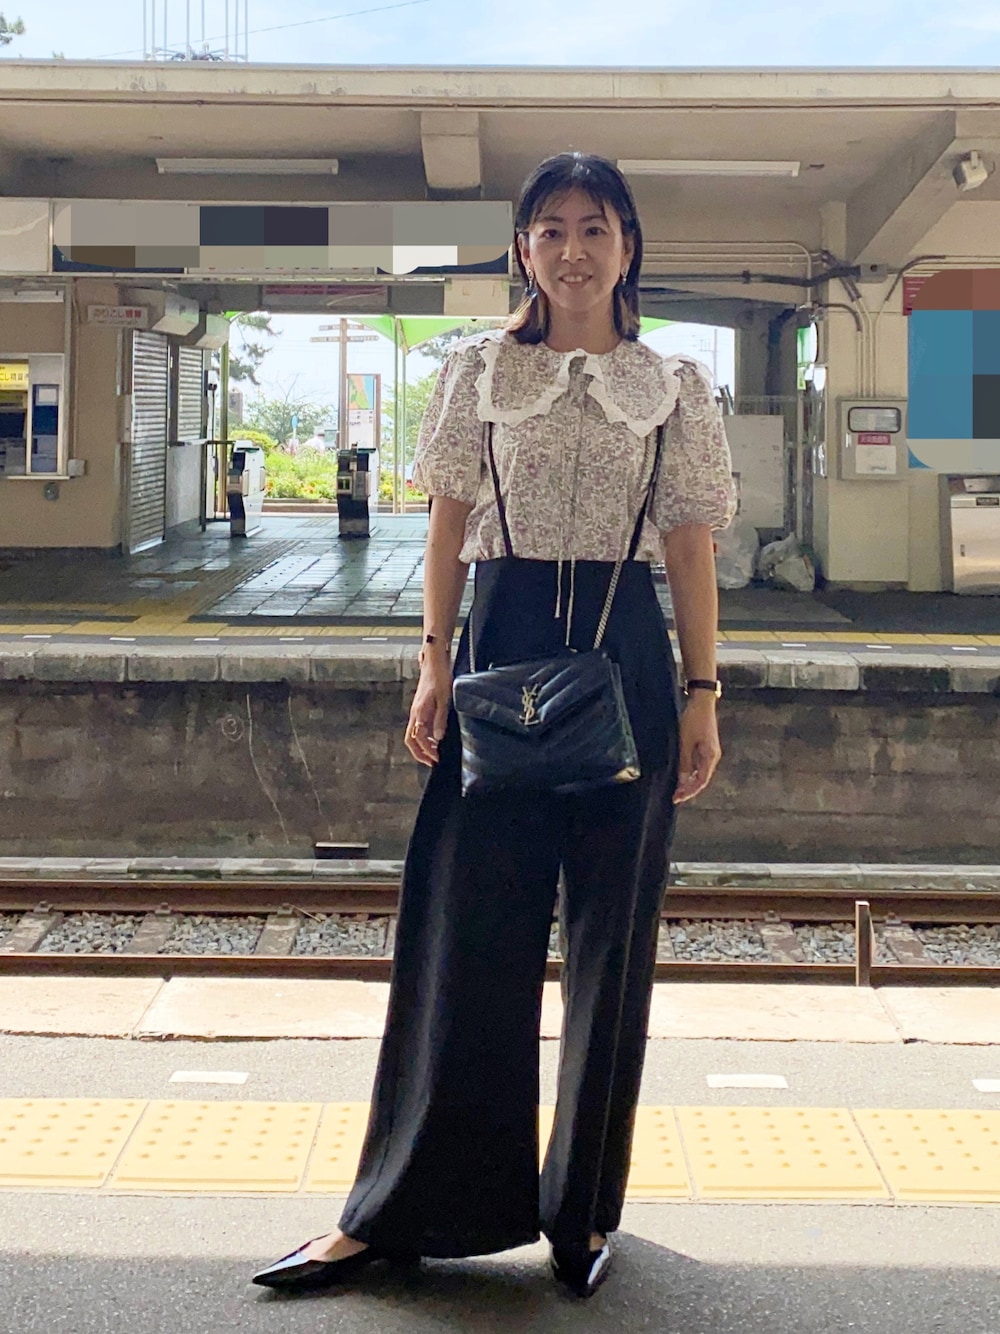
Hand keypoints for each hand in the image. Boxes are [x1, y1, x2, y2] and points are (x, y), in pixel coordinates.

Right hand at [405, 650, 451, 765]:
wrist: (434, 662)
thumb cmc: (440, 678)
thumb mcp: (444, 699)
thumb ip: (441, 719)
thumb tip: (438, 737)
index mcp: (419, 713)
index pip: (419, 739)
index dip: (427, 751)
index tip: (436, 759)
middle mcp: (415, 714)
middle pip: (410, 740)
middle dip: (419, 754)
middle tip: (432, 762)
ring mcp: (416, 711)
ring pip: (413, 734)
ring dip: (422, 746)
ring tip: (434, 753)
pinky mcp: (420, 708)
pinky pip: (418, 727)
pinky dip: (424, 737)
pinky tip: (435, 737)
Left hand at [673, 694, 721, 804]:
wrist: (701, 702)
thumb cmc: (694, 719)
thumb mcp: (685, 742)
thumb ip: (684, 762)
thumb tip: (682, 781)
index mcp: (711, 756)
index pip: (701, 781)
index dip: (689, 791)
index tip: (677, 798)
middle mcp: (713, 756)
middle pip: (702, 779)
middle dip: (689, 790)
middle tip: (675, 797)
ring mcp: (710, 752)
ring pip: (700, 773)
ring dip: (689, 782)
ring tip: (677, 790)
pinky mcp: (706, 747)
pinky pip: (699, 765)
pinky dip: (690, 773)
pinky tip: (682, 776)